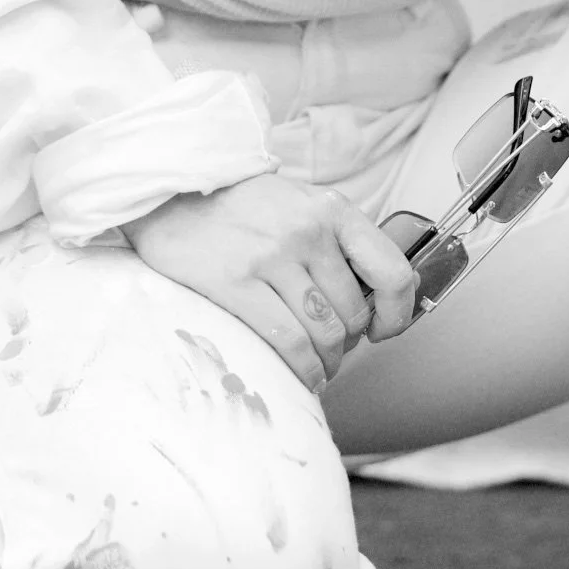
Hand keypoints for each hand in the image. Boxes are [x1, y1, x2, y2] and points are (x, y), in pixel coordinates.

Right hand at [126, 175, 421, 392]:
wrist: (170, 192)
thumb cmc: (239, 207)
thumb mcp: (299, 206)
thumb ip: (334, 243)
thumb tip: (368, 303)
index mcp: (331, 210)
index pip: (392, 270)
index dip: (397, 313)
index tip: (383, 330)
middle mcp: (308, 231)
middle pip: (352, 314)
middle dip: (348, 345)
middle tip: (331, 352)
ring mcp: (272, 255)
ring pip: (324, 333)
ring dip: (325, 363)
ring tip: (315, 367)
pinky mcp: (236, 281)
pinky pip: (287, 342)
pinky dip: (301, 370)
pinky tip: (300, 375)